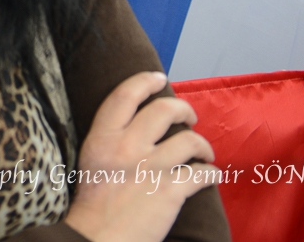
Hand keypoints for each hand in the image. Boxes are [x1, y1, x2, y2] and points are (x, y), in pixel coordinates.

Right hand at [62, 72, 218, 241]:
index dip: (145, 81)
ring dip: (203, 145)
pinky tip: (211, 176)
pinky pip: (202, 174)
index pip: (125, 95)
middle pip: (164, 110)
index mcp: (102, 137)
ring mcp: (150, 168)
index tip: (159, 78)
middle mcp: (126, 147)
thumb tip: (138, 126)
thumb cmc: (92, 204)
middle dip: (184, 110)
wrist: (96, 239)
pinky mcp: (170, 192)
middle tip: (189, 117)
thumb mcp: (92, 161)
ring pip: (189, 140)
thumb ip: (110, 140)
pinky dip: (211, 174)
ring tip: (203, 152)